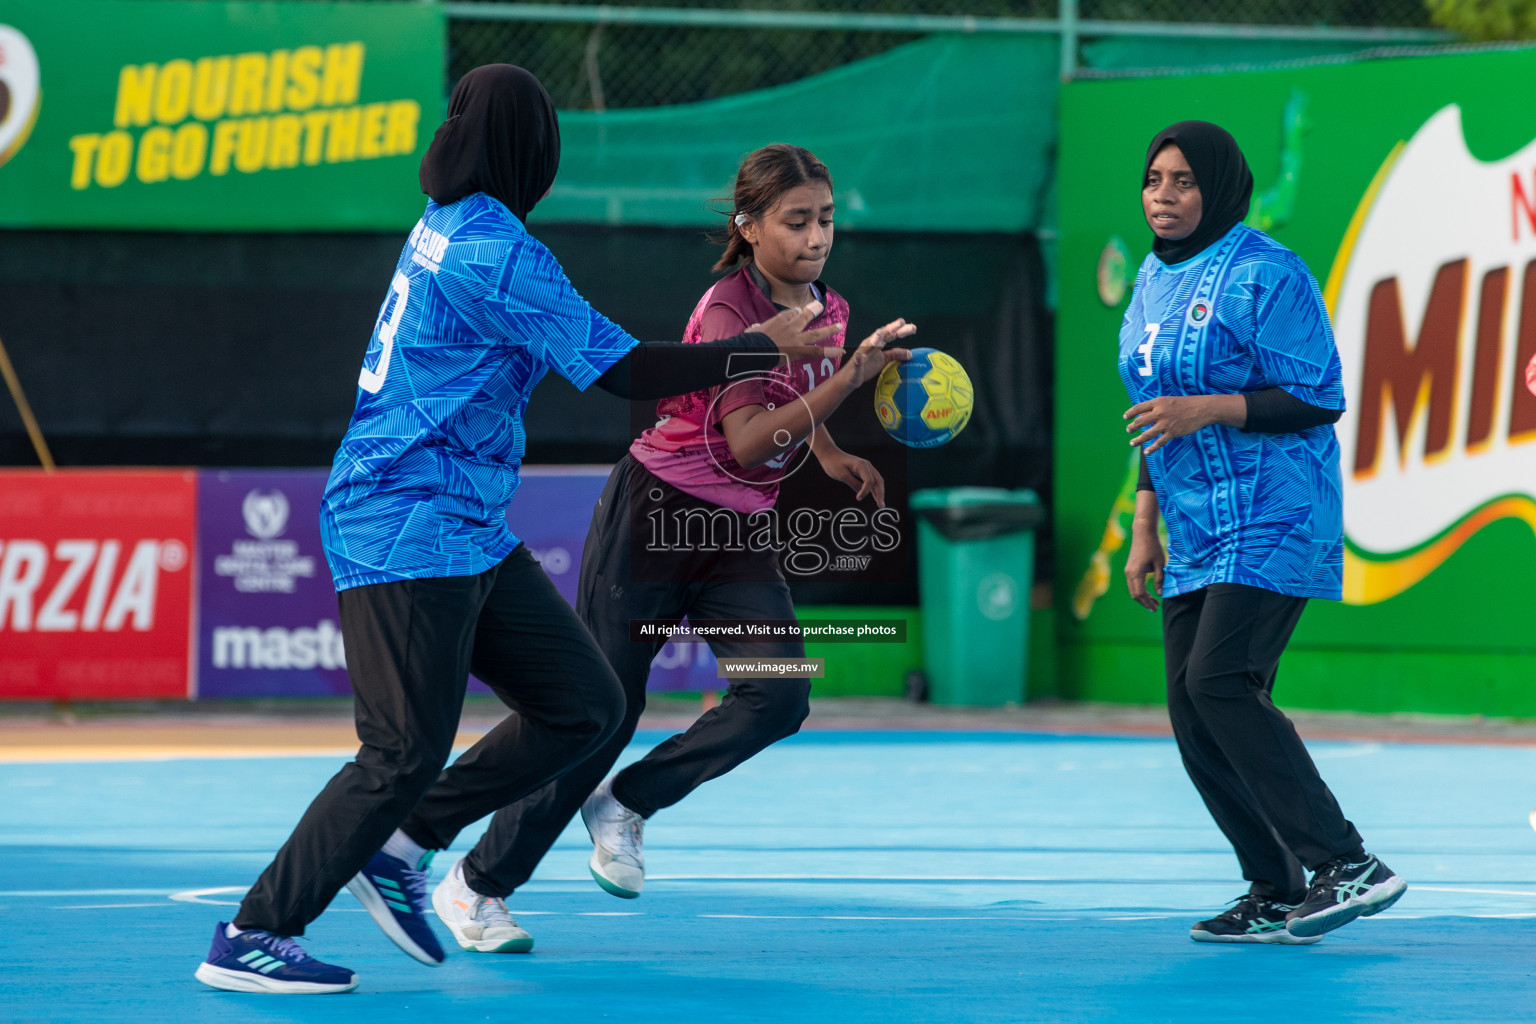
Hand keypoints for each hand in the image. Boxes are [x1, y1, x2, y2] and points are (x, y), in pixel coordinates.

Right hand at [748, 301, 843, 361]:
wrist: (752, 349)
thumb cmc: (749, 341)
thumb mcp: (752, 331)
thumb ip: (757, 328)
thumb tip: (756, 327)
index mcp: (779, 319)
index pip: (791, 313)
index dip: (796, 313)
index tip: (799, 312)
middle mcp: (791, 326)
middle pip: (805, 316)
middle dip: (813, 310)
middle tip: (820, 305)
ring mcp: (796, 338)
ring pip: (816, 333)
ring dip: (829, 329)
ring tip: (839, 326)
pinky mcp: (799, 350)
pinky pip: (817, 351)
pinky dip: (830, 351)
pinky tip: (841, 350)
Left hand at [820, 450, 886, 506]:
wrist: (829, 455)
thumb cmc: (834, 464)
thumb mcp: (842, 475)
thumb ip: (853, 484)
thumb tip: (862, 493)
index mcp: (862, 465)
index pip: (869, 481)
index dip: (865, 491)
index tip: (858, 498)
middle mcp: (867, 465)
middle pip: (878, 481)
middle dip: (880, 494)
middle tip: (880, 506)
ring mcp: (866, 468)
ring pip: (877, 482)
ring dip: (879, 493)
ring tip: (881, 505)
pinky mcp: (863, 471)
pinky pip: (872, 481)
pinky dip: (874, 490)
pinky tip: (876, 498)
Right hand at [836, 319, 915, 390]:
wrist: (852, 378)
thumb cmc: (867, 366)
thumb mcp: (884, 359)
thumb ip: (896, 354)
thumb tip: (910, 353)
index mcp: (877, 343)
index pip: (891, 334)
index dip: (901, 330)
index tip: (913, 328)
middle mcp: (870, 344)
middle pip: (882, 335)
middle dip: (891, 328)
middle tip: (901, 322)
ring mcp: (862, 353)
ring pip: (868, 345)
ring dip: (874, 339)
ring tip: (879, 334)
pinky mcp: (855, 363)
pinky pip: (857, 360)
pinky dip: (859, 358)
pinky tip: (861, 357)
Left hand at [1124, 394, 1243, 453]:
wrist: (1202, 409)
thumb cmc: (1186, 404)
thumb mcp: (1169, 401)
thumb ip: (1156, 407)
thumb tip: (1143, 415)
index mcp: (1158, 402)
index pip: (1139, 407)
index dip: (1130, 413)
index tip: (1125, 417)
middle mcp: (1159, 412)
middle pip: (1140, 421)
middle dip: (1132, 427)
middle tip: (1128, 430)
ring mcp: (1165, 423)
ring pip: (1147, 434)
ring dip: (1138, 440)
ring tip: (1132, 443)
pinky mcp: (1172, 433)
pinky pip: (1159, 442)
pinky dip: (1151, 448)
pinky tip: (1146, 452)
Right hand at [1124, 528, 1165, 610]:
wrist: (1143, 534)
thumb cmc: (1153, 547)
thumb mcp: (1160, 564)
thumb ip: (1159, 580)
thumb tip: (1160, 594)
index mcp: (1136, 573)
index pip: (1140, 594)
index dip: (1147, 603)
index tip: (1155, 609)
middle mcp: (1129, 574)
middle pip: (1134, 594)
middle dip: (1144, 602)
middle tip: (1155, 608)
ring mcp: (1128, 571)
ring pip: (1133, 590)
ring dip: (1142, 597)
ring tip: (1154, 602)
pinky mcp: (1129, 569)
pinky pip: (1133, 584)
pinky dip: (1140, 591)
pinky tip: (1149, 593)